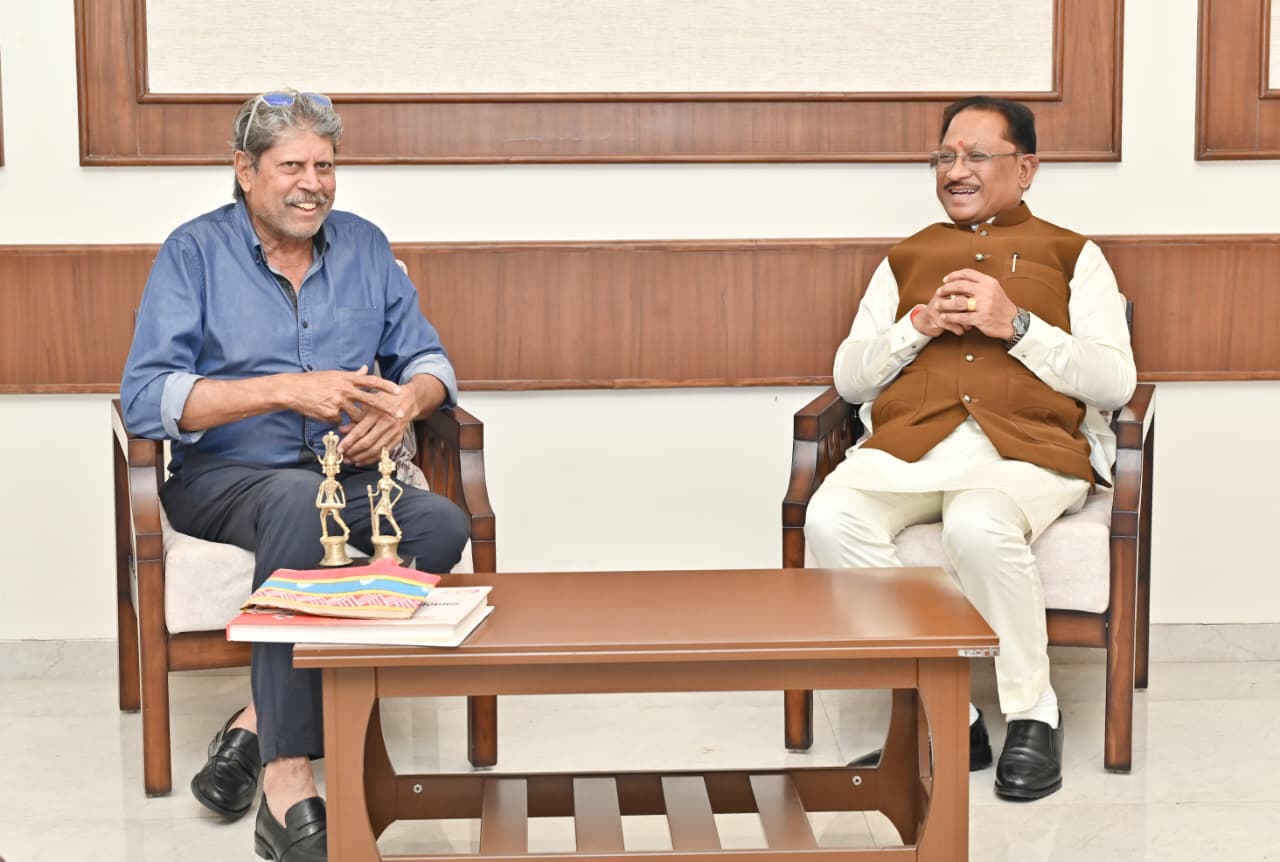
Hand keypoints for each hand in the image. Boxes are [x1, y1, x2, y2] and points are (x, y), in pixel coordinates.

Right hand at [280, 365, 404, 424]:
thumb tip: (365, 368)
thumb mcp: (334, 374)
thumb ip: (352, 375)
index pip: (371, 381)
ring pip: (355, 416)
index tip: (398, 391)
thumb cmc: (313, 381)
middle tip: (399, 414)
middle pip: (371, 400)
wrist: (292, 390)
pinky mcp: (330, 414)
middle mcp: (344, 389)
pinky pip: (338, 421)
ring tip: (339, 412)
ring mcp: (338, 402)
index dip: (386, 386)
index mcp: (346, 379)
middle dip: (387, 408)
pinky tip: (323, 412)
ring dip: (352, 419)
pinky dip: (334, 420)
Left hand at [336, 383, 420, 465]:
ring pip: (375, 450)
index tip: (339, 449)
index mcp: (376, 413)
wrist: (408, 400)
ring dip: (361, 458)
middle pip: (367, 443)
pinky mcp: (398, 438)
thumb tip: (341, 430)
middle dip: (353, 452)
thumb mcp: (368, 404)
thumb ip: (355, 418)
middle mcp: (385, 424)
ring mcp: (393, 432)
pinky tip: (362, 461)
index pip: (359, 431)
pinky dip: (372, 459)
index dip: (348, 442)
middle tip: (343, 457)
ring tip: (350, 461)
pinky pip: (383, 452)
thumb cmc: (385, 400)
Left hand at [930, 268, 1019, 339]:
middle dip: (946, 288)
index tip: (945, 280)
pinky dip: (950, 317)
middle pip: (960, 286)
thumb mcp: (994, 289)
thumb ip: (979, 284)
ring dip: (945, 303)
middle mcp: (987, 292)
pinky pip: (961, 317)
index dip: (954, 275)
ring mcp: (984, 305)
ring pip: (958, 302)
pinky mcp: (981, 318)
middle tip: (939, 292)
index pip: (967, 273)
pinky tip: (944, 316)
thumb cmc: (1001, 306)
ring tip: (939, 305)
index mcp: (989, 282)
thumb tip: (960, 279)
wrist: (1013, 321)